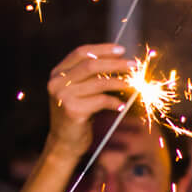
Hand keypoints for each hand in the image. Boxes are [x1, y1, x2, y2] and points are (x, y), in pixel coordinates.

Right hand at [44, 43, 136, 157]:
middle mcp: (57, 82)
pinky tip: (122, 106)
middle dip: (115, 64)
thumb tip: (122, 63)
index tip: (121, 50)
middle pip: (91, 65)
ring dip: (120, 82)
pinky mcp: (72, 110)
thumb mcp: (82, 92)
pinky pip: (101, 101)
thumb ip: (93, 77)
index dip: (102, 49)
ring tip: (134, 85)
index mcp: (58, 73)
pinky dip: (114, 102)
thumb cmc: (79, 114)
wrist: (65, 142)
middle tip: (134, 65)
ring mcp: (63, 96)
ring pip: (98, 82)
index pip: (81, 53)